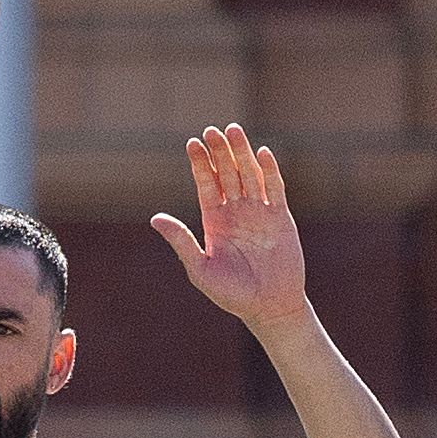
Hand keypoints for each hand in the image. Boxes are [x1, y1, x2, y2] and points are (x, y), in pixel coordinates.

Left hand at [151, 125, 308, 330]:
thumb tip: (155, 218)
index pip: (206, 185)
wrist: (268, 307)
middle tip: (212, 130)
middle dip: (219, 152)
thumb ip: (181, 241)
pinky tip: (262, 153)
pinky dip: (269, 171)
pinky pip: (275, 189)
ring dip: (241, 153)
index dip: (200, 164)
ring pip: (249, 176)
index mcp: (214, 222)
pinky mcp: (281, 218)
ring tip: (233, 130)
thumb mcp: (200, 268)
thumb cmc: (232, 294)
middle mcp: (236, 212)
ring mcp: (259, 213)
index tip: (192, 143)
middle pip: (227, 174)